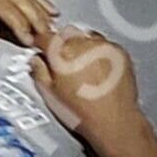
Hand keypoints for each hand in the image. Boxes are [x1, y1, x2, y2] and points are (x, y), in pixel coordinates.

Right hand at [29, 26, 141, 151]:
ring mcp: (104, 47)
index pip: (46, 37)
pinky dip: (100, 52)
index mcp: (62, 53)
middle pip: (67, 35)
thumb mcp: (51, 95)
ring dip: (82, 47)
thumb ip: (39, 72)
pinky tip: (98, 70)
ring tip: (83, 68)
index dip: (41, 42)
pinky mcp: (120, 52)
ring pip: (87, 37)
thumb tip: (36, 62)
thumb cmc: (83, 113)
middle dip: (63, 45)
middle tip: (63, 64)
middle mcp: (84, 45)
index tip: (41, 47)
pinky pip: (105, 45)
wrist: (114, 122)